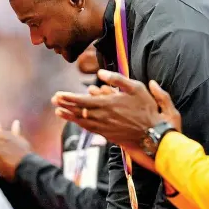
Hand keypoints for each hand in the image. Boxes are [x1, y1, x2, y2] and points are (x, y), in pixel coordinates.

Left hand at [51, 69, 181, 147]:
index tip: (58, 94)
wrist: (154, 135)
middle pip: (79, 111)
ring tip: (58, 112)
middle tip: (54, 101)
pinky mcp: (109, 135)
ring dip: (69, 116)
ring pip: (83, 122)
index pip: (82, 101)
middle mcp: (103, 117)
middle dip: (65, 105)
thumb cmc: (148, 109)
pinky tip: (77, 122)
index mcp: (108, 104)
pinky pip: (91, 129)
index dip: (69, 98)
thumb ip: (117, 79)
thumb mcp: (136, 87)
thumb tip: (100, 73)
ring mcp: (105, 128)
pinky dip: (81, 125)